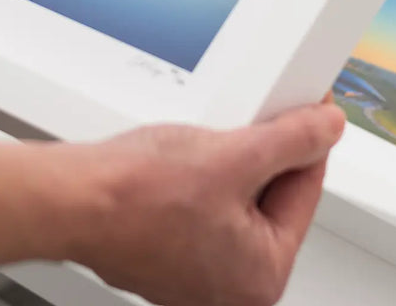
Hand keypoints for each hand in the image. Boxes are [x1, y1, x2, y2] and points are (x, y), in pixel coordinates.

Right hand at [0, 99, 344, 303]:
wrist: (69, 198)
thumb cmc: (137, 196)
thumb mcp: (234, 155)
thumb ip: (292, 141)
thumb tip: (326, 130)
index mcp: (262, 275)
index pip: (305, 191)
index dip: (307, 140)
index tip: (311, 109)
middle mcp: (231, 286)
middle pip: (269, 196)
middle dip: (262, 152)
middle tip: (252, 118)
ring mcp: (195, 271)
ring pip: (233, 197)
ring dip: (227, 160)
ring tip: (205, 140)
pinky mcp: (166, 251)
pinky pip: (199, 204)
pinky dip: (197, 176)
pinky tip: (180, 157)